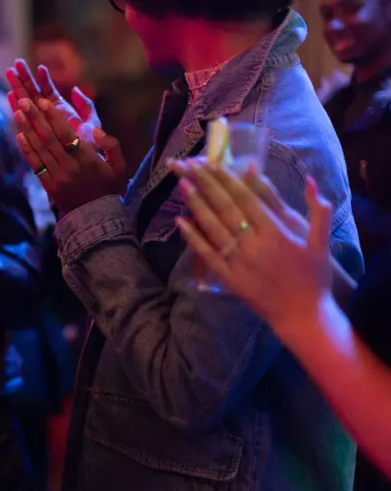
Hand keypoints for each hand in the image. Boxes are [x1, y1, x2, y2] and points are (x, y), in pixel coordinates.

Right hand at [6, 59, 100, 143]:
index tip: (39, 67)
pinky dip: (17, 107)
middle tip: (15, 64)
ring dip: (17, 88)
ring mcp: (39, 124)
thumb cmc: (90, 148)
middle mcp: (47, 115)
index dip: (42, 78)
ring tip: (9, 72)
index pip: (48, 90)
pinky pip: (24, 118)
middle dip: (24, 78)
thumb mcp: (92, 123)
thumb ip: (86, 106)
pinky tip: (11, 95)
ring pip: (26, 103)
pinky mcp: (34, 134)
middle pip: (33, 93)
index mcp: (60, 110)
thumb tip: (75, 90)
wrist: (85, 167)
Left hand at [13, 97, 126, 215]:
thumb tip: (94, 130)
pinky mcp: (48, 186)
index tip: (43, 102)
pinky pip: (35, 164)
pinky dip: (27, 149)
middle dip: (35, 118)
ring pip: (39, 149)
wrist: (96, 218)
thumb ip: (111, 144)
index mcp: (86, 159)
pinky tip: (19, 135)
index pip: (66, 134)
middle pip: (48, 138)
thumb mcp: (119, 166)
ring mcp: (57, 177)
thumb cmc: (109, 188)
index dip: (53, 117)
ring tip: (18, 112)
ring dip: (27, 129)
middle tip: (24, 101)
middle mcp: (69, 167)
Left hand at [171, 161, 333, 332]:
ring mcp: (239, 262)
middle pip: (226, 208)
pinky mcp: (229, 279)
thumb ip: (318, 210)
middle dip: (206, 184)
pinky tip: (180, 222)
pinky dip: (193, 238)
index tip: (212, 162)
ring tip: (182, 184)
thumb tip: (311, 180)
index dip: (228, 179)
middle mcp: (254, 244)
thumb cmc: (313, 277)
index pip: (247, 199)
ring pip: (213, 228)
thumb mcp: (322, 242)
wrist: (303, 315)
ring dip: (196, 205)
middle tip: (188, 165)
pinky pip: (207, 255)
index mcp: (276, 232)